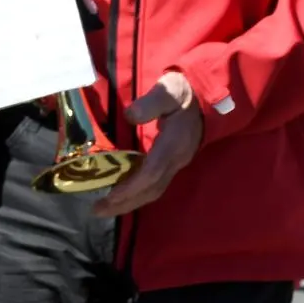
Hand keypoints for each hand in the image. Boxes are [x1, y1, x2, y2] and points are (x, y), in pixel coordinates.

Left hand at [93, 71, 203, 217]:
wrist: (206, 95)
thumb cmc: (183, 92)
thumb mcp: (168, 91)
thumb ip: (150, 103)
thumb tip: (130, 116)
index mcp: (174, 144)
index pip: (153, 173)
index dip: (132, 187)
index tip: (111, 196)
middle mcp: (176, 159)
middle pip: (152, 189)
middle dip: (126, 203)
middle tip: (97, 211)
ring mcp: (175, 162)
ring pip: (153, 190)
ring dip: (129, 202)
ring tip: (102, 208)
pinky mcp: (171, 162)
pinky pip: (153, 183)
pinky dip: (135, 192)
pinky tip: (118, 194)